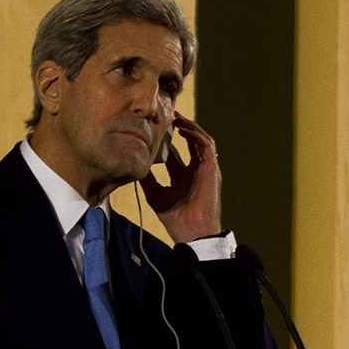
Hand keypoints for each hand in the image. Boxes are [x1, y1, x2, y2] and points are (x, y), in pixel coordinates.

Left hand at [139, 112, 221, 242]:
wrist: (192, 231)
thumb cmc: (175, 218)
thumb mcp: (155, 193)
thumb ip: (148, 178)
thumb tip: (137, 163)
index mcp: (182, 178)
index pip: (175, 154)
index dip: (166, 141)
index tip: (155, 131)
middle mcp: (194, 171)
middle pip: (188, 143)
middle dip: (179, 128)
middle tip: (167, 117)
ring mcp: (204, 169)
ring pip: (199, 140)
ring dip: (188, 127)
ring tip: (176, 118)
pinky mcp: (211, 168)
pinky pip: (206, 145)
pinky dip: (196, 135)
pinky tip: (183, 129)